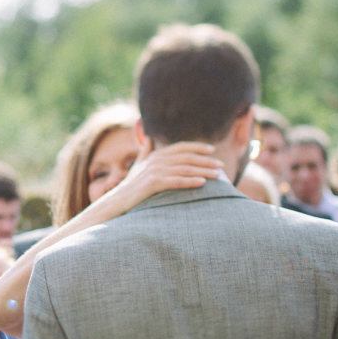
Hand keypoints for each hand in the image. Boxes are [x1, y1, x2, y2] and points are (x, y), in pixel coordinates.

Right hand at [106, 140, 220, 213]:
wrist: (117, 200)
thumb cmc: (129, 185)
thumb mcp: (138, 165)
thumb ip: (145, 151)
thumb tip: (149, 138)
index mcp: (156, 154)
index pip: (181, 147)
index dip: (197, 147)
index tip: (211, 150)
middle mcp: (156, 160)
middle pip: (187, 158)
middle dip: (205, 161)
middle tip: (221, 165)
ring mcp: (154, 171)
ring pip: (185, 169)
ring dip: (203, 172)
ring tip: (217, 176)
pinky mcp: (153, 183)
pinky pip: (176, 181)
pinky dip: (190, 181)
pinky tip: (202, 183)